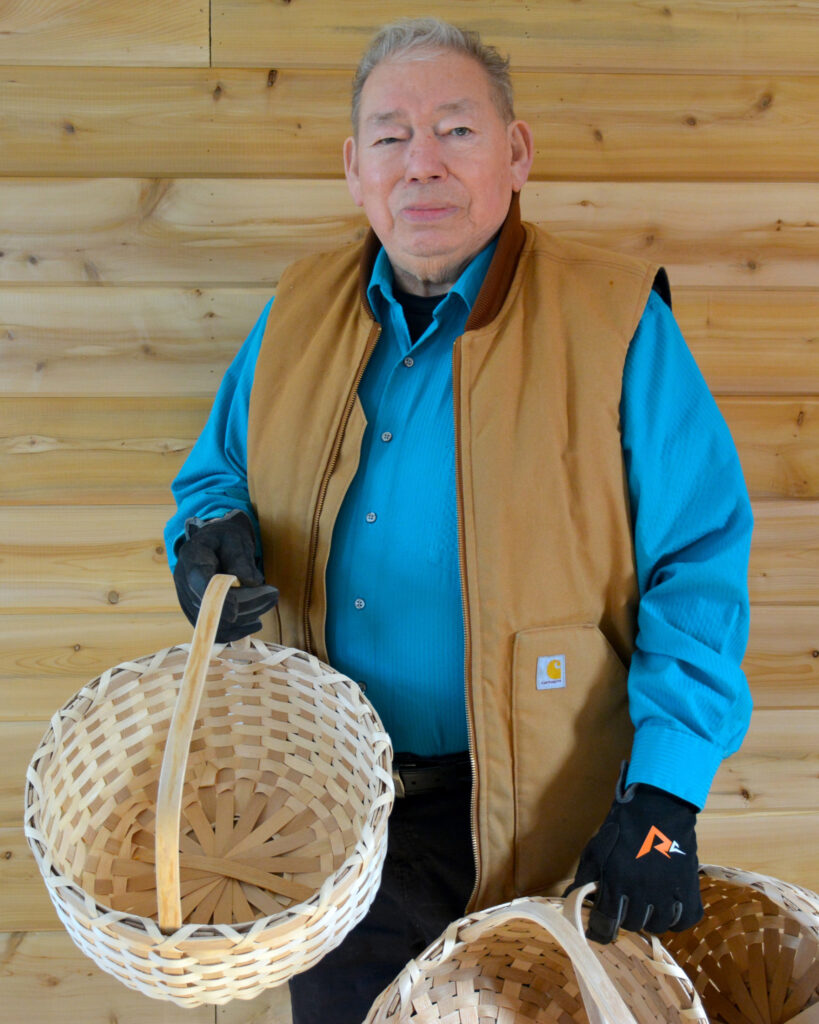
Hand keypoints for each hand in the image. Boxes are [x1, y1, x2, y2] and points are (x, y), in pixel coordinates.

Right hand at [172, 511, 278, 641]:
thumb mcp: (235, 538)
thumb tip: (251, 583)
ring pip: (214, 620)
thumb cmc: (225, 536)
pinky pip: (213, 629)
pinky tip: (254, 622)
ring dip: (244, 618)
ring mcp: (188, 598)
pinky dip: (235, 630)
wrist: (214, 541)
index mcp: (191, 557)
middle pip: (210, 605)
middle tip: (272, 595)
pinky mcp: (197, 611)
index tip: (244, 606)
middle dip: (245, 606)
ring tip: (268, 603)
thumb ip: (241, 558)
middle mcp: (184, 581)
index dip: (221, 600)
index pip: (201, 584)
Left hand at [566, 763, 702, 942]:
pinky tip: (669, 909)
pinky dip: (676, 919)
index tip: (600, 928)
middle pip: (632, 925)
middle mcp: (640, 892)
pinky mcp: (688, 888)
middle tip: (626, 904)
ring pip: (658, 926)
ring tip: (646, 905)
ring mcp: (666, 892)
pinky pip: (685, 920)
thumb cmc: (622, 826)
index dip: (600, 930)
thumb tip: (568, 900)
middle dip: (625, 917)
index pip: (605, 924)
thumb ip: (584, 878)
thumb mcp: (595, 849)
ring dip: (650, 919)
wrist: (657, 806)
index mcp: (615, 882)